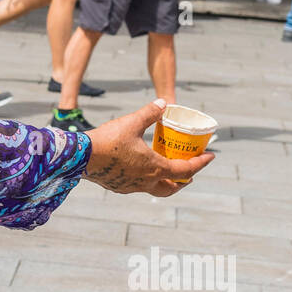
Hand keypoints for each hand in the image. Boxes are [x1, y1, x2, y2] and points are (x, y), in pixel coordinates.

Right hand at [84, 99, 214, 196]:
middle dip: (183, 181)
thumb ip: (149, 113)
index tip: (210, 157)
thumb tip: (163, 102)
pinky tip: (137, 168)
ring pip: (154, 189)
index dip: (200, 164)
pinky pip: (137, 186)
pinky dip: (144, 179)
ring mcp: (131, 187)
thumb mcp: (132, 122)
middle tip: (188, 172)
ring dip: (164, 181)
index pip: (185, 170)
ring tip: (163, 170)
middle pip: (172, 188)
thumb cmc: (109, 140)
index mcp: (154, 167)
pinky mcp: (118, 187)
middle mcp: (145, 181)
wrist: (80, 157)